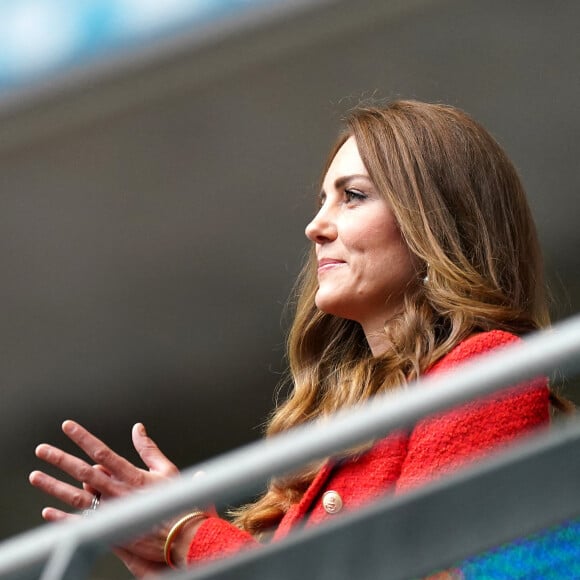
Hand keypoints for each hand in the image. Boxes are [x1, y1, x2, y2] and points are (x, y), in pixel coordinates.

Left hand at [29, 420, 184, 576]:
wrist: (182, 535)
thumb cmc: (176, 501)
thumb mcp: (166, 469)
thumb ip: (148, 448)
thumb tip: (138, 428)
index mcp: (132, 475)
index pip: (102, 451)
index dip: (83, 438)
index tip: (68, 427)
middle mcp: (118, 491)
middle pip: (83, 471)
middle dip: (61, 459)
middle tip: (42, 449)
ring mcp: (112, 511)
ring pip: (77, 496)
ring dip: (54, 486)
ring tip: (36, 476)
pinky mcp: (110, 529)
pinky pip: (80, 522)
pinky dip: (62, 517)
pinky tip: (48, 510)